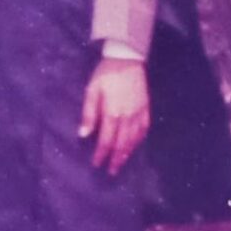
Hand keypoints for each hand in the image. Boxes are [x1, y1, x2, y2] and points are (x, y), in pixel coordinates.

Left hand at [78, 57, 149, 175]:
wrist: (127, 58)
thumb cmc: (106, 73)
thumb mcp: (92, 90)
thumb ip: (89, 113)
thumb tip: (83, 134)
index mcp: (113, 113)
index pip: (107, 140)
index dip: (101, 153)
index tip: (96, 163)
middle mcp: (128, 117)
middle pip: (122, 144)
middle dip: (116, 159)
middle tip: (111, 171)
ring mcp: (139, 113)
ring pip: (134, 139)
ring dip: (128, 153)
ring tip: (122, 162)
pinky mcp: (146, 108)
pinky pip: (144, 129)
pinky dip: (139, 140)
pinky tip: (135, 145)